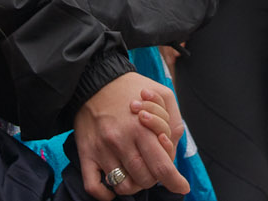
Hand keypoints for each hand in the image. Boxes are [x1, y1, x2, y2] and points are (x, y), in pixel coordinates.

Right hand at [73, 72, 190, 199]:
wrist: (93, 79)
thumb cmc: (131, 88)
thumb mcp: (162, 94)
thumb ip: (172, 122)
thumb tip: (172, 147)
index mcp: (142, 128)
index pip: (162, 166)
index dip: (175, 181)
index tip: (181, 186)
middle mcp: (121, 141)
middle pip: (145, 179)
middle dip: (155, 178)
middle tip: (154, 169)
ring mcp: (102, 150)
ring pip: (123, 186)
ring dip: (135, 185)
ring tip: (137, 173)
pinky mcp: (86, 153)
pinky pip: (94, 186)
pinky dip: (105, 194)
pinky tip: (114, 186)